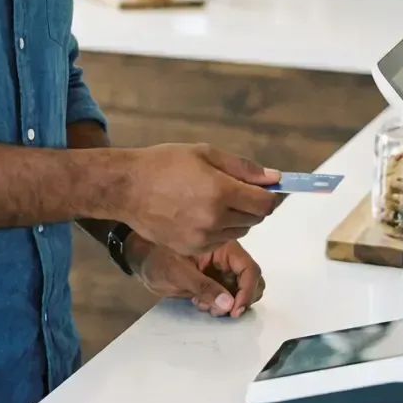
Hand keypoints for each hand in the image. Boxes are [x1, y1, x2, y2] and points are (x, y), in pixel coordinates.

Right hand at [118, 144, 280, 256]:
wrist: (128, 187)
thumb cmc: (164, 164)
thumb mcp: (204, 153)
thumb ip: (243, 167)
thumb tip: (274, 178)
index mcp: (221, 192)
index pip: (264, 204)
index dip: (270, 196)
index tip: (266, 190)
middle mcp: (215, 218)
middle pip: (255, 219)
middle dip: (251, 205)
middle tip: (234, 190)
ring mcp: (202, 237)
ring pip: (239, 231)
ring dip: (236, 218)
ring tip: (213, 200)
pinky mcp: (191, 249)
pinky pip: (219, 241)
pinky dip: (219, 229)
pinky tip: (200, 213)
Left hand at [126, 234, 265, 318]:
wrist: (142, 262)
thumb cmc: (156, 258)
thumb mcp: (177, 271)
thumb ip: (202, 286)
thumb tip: (229, 304)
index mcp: (221, 245)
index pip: (248, 268)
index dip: (247, 290)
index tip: (235, 309)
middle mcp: (225, 257)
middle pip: (251, 280)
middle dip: (240, 299)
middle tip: (219, 311)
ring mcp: (221, 270)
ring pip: (241, 291)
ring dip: (229, 305)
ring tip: (204, 304)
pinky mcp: (215, 281)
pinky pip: (228, 297)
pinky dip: (219, 306)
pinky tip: (200, 303)